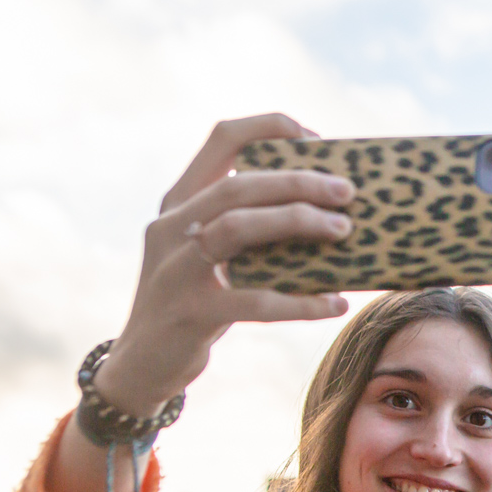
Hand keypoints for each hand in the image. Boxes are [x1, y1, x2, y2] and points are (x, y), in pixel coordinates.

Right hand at [93, 114, 355, 415]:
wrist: (143, 363)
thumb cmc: (196, 300)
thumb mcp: (210, 254)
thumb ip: (250, 228)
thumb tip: (327, 213)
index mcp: (180, 201)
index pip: (221, 139)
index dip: (269, 128)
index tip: (314, 138)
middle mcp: (171, 227)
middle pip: (238, 185)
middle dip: (298, 183)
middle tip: (347, 192)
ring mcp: (176, 269)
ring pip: (237, 229)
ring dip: (296, 223)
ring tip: (344, 230)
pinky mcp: (191, 313)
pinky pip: (254, 300)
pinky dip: (299, 301)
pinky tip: (334, 303)